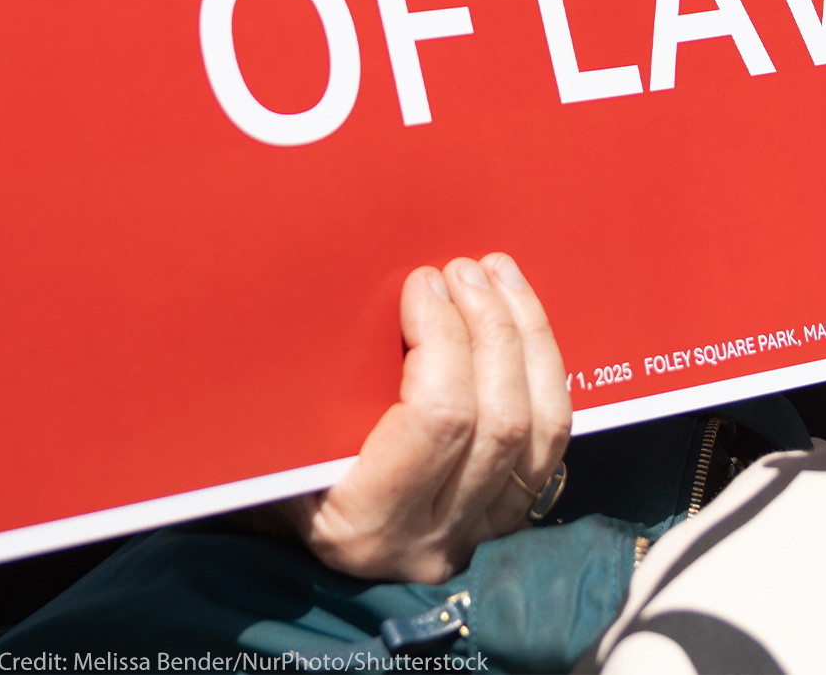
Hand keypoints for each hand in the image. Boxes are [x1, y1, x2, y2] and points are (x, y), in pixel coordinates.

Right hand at [275, 252, 571, 581]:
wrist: (304, 554)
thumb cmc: (274, 477)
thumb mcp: (273, 442)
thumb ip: (308, 386)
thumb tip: (333, 296)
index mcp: (365, 521)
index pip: (438, 420)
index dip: (443, 337)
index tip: (424, 282)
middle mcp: (432, 537)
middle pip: (500, 420)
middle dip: (490, 326)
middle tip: (464, 270)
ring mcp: (479, 532)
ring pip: (541, 430)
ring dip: (528, 338)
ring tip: (499, 278)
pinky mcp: (508, 519)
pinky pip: (552, 442)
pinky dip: (546, 371)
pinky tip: (523, 322)